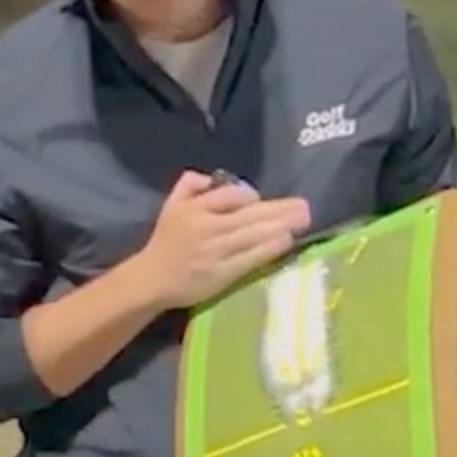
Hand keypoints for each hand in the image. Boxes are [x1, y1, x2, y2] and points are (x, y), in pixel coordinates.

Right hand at [136, 171, 311, 308]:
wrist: (152, 279)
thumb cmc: (165, 241)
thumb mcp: (170, 205)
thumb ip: (189, 184)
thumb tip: (215, 177)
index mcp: (194, 209)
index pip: (229, 195)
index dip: (249, 196)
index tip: (260, 201)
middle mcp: (206, 228)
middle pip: (249, 215)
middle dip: (279, 210)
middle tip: (304, 206)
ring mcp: (216, 251)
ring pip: (253, 235)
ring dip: (280, 226)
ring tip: (303, 219)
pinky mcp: (222, 272)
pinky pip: (250, 257)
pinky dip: (269, 248)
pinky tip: (285, 241)